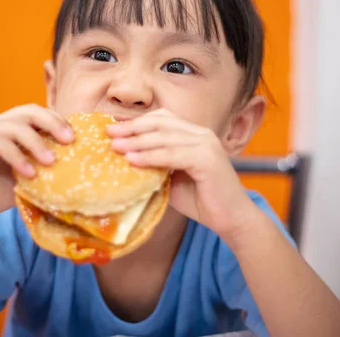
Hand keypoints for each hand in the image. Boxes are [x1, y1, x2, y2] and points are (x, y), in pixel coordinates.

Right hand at [0, 104, 73, 225]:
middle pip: (29, 111)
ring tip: (51, 162)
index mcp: (9, 127)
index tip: (75, 137)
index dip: (57, 120)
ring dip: (37, 143)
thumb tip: (80, 163)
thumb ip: (45, 164)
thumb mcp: (29, 176)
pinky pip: (0, 144)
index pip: (37, 113)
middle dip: (52, 123)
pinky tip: (30, 174)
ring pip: (15, 126)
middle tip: (69, 140)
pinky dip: (18, 158)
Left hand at [108, 109, 255, 236]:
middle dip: (132, 127)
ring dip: (137, 141)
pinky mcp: (208, 159)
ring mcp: (206, 144)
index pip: (162, 119)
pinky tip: (132, 160)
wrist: (231, 219)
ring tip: (115, 147)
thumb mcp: (172, 178)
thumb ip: (156, 165)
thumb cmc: (202, 200)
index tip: (113, 125)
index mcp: (194, 134)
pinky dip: (151, 156)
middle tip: (109, 133)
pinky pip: (173, 154)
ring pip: (165, 137)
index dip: (137, 121)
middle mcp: (201, 134)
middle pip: (161, 123)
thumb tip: (126, 159)